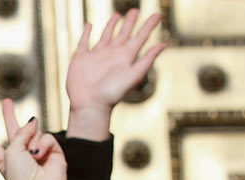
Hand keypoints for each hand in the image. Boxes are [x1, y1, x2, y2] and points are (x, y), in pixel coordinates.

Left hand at [0, 102, 88, 179]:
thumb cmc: (21, 178)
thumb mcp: (11, 153)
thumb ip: (19, 134)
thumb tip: (34, 120)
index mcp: (3, 161)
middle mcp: (19, 155)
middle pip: (12, 131)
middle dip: (9, 116)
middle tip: (6, 101)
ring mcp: (36, 152)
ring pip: (33, 130)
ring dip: (31, 129)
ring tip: (31, 155)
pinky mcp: (53, 151)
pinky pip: (47, 138)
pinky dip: (44, 145)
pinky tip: (42, 156)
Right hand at [65, 10, 164, 140]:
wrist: (89, 104)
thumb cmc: (111, 94)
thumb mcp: (133, 75)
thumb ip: (147, 60)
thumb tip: (162, 45)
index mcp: (126, 57)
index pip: (140, 37)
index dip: (148, 26)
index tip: (157, 15)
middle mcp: (112, 54)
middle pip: (123, 33)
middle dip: (130, 22)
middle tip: (135, 10)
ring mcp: (96, 55)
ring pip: (106, 35)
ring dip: (111, 25)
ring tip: (117, 16)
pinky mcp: (81, 58)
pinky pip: (84, 42)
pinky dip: (86, 33)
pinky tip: (89, 26)